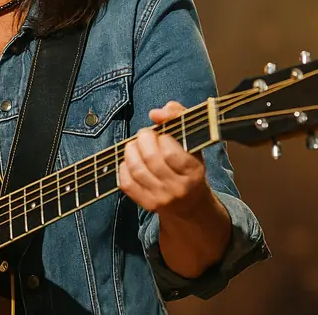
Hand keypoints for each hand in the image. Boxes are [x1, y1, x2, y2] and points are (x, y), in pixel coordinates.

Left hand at [118, 101, 211, 217]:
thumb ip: (177, 116)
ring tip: (135, 145)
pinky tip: (130, 161)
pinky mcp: (147, 204)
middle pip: (151, 159)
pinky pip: (126, 183)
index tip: (162, 134)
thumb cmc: (189, 163)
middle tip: (144, 134)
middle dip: (143, 139)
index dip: (161, 138)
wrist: (190, 203)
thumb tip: (155, 113)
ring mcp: (161, 198)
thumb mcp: (191, 139)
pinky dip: (123, 167)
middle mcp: (178, 188)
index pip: (170, 152)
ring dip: (130, 151)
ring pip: (136, 170)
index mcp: (193, 171)